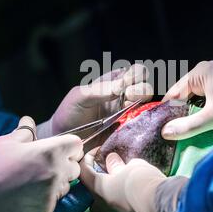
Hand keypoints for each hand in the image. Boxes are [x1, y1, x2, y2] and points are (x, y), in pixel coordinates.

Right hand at [0, 116, 82, 211]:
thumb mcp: (6, 142)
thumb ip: (26, 132)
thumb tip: (28, 121)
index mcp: (49, 152)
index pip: (76, 145)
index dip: (68, 145)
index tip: (58, 148)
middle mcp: (55, 173)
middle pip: (74, 166)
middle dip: (64, 163)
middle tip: (44, 164)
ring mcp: (51, 194)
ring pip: (66, 184)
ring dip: (56, 181)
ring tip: (33, 180)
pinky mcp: (45, 211)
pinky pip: (54, 200)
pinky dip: (46, 197)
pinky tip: (27, 194)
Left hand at [37, 64, 152, 139]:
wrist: (64, 139)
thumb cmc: (69, 113)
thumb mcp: (80, 96)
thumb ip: (100, 89)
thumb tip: (121, 86)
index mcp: (115, 83)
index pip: (136, 72)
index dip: (135, 75)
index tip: (124, 84)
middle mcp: (125, 97)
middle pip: (146, 88)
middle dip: (141, 90)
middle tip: (127, 96)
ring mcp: (129, 115)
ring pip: (148, 107)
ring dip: (142, 107)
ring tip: (127, 111)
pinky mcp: (128, 133)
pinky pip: (143, 127)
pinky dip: (142, 125)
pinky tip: (129, 125)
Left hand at [79, 147, 165, 211]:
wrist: (162, 204)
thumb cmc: (143, 181)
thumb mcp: (132, 165)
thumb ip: (118, 164)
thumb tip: (111, 161)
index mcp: (99, 189)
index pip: (83, 172)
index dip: (88, 159)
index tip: (97, 152)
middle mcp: (103, 205)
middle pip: (91, 192)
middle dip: (97, 181)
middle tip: (108, 171)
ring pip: (105, 204)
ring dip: (110, 192)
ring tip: (122, 182)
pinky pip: (119, 210)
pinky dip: (122, 200)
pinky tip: (134, 193)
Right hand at [162, 61, 212, 139]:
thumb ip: (188, 126)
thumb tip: (164, 133)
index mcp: (200, 71)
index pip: (175, 92)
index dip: (168, 110)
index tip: (160, 127)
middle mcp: (205, 69)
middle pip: (183, 93)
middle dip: (178, 110)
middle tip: (171, 130)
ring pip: (193, 95)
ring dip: (189, 110)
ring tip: (182, 127)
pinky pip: (203, 95)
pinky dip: (199, 107)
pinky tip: (197, 119)